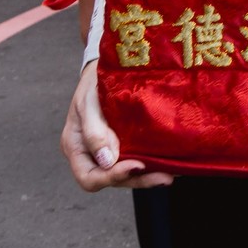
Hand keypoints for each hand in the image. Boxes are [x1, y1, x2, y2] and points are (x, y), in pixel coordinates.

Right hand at [59, 61, 171, 192]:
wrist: (105, 67)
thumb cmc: (92, 83)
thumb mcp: (88, 102)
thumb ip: (94, 131)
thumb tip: (107, 161)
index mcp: (76, 148)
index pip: (90, 178)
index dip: (112, 177)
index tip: (136, 165)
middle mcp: (92, 154)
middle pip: (112, 179)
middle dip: (138, 180)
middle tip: (165, 177)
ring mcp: (109, 150)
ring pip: (127, 173)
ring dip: (148, 176)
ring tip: (171, 174)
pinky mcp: (126, 143)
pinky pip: (137, 158)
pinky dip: (152, 163)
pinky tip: (170, 162)